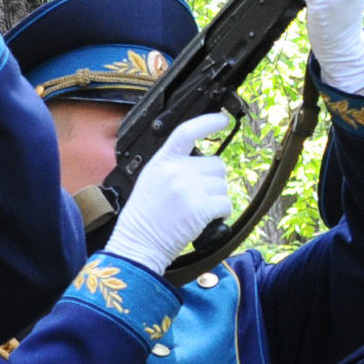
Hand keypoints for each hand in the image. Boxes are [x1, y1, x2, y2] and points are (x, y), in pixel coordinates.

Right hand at [105, 113, 233, 276]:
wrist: (138, 244)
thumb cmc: (145, 218)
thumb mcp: (151, 180)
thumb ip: (173, 166)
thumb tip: (203, 163)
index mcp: (161, 160)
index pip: (186, 132)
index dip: (208, 122)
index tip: (223, 119)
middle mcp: (176, 170)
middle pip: (216, 164)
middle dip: (212, 181)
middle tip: (195, 198)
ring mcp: (189, 187)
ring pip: (223, 185)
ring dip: (216, 199)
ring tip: (195, 211)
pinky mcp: (200, 207)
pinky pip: (225, 204)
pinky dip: (221, 213)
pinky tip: (205, 220)